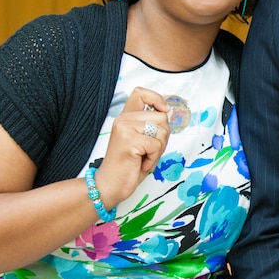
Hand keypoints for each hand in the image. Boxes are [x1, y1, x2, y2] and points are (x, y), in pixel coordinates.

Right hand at [92, 87, 169, 207]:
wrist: (110, 185)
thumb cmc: (128, 165)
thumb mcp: (142, 140)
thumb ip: (151, 125)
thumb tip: (168, 113)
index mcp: (126, 117)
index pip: (141, 93)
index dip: (157, 98)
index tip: (164, 110)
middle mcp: (123, 120)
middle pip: (161, 117)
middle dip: (163, 137)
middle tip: (149, 151)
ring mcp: (125, 129)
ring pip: (162, 131)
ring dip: (158, 149)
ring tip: (143, 157)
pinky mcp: (129, 141)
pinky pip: (156, 146)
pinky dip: (153, 158)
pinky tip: (141, 164)